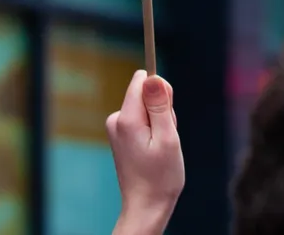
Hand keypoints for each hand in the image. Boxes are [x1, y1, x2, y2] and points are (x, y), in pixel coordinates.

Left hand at [107, 70, 182, 234]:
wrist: (146, 206)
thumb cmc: (161, 177)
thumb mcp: (167, 138)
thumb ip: (160, 106)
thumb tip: (152, 76)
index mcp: (126, 119)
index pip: (141, 80)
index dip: (161, 91)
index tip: (167, 113)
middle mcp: (116, 120)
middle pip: (145, 94)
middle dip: (162, 110)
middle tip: (166, 138)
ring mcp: (117, 128)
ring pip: (146, 108)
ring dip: (160, 123)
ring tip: (161, 148)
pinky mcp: (121, 135)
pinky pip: (142, 120)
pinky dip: (153, 131)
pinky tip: (154, 151)